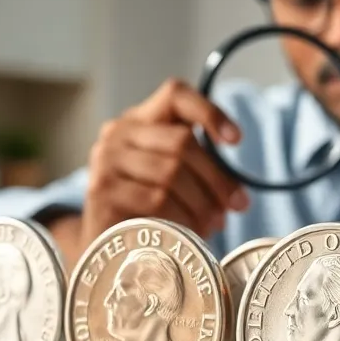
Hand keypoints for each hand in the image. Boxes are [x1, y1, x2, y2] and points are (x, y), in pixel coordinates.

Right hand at [81, 78, 249, 244]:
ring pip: (171, 174)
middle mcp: (119, 132)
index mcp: (141, 120)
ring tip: (214, 224)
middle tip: (238, 205)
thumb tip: (237, 195)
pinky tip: (189, 233)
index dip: (210, 112)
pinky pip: (156, 201)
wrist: (104, 245)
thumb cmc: (147, 210)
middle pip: (182, 142)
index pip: (175, 95)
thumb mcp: (175, 181)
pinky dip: (181, 219)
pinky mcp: (102, 190)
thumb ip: (202, 173)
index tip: (237, 140)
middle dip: (217, 178)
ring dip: (202, 203)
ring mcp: (106, 159)